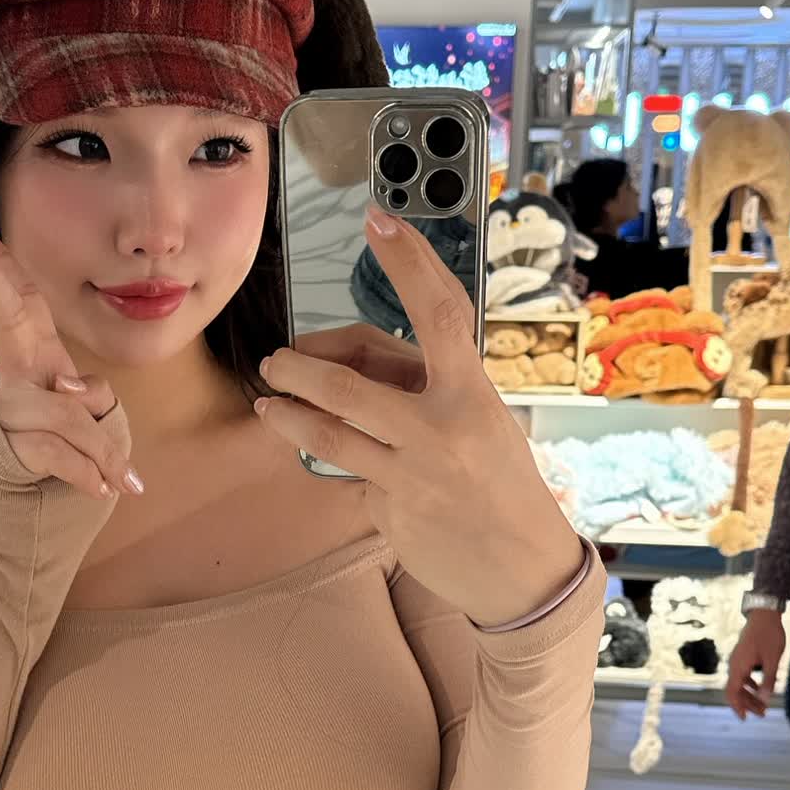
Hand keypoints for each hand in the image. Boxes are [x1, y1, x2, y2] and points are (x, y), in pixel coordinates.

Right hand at [0, 221, 137, 500]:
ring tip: (120, 480)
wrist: (36, 523)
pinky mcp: (16, 453)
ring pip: (69, 413)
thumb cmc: (68, 458)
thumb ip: (85, 393)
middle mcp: (19, 379)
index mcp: (38, 360)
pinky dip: (92, 474)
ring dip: (104, 450)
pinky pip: (65, 452)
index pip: (17, 299)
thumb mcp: (88, 415)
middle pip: (5, 317)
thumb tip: (72, 386)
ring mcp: (13, 414)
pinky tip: (104, 490)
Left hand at [257, 206, 585, 626]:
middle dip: (299, 367)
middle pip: (349, 381)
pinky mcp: (389, 510)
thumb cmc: (495, 480)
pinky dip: (334, 463)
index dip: (410, 263)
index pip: (439, 312)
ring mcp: (412, 472)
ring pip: (328, 431)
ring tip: (268, 404)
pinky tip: (328, 463)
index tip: (378, 221)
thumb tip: (343, 357)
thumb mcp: (475, 418)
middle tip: (275, 360)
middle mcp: (442, 427)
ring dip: (287, 413)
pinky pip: (345, 473)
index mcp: (472, 392)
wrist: (521, 568)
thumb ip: (418, 383)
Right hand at [725, 610, 785, 721]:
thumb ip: (768, 679)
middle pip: (736, 691)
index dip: (737, 707)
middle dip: (748, 704)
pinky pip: (742, 676)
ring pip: (740, 684)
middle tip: (762, 713)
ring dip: (750, 695)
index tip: (744, 718)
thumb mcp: (773, 659)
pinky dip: (750, 685)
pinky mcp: (742, 657)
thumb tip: (765, 698)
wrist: (763, 614)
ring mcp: (737, 661)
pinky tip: (760, 688)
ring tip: (763, 704)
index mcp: (738, 667)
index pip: (732, 692)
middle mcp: (734, 665)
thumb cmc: (768, 635)